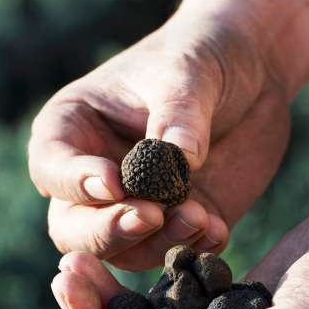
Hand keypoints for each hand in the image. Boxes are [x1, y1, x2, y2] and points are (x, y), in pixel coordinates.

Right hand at [29, 9, 289, 270]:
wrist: (257, 73)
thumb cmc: (204, 56)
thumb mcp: (190, 72)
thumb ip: (179, 114)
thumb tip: (180, 161)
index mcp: (75, 131)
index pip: (51, 168)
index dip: (74, 183)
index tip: (114, 183)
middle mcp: (98, 178)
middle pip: (75, 229)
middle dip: (108, 231)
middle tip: (150, 216)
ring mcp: (138, 206)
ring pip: (125, 252)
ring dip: (158, 243)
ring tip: (198, 216)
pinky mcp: (180, 224)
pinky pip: (177, 252)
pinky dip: (194, 248)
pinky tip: (216, 227)